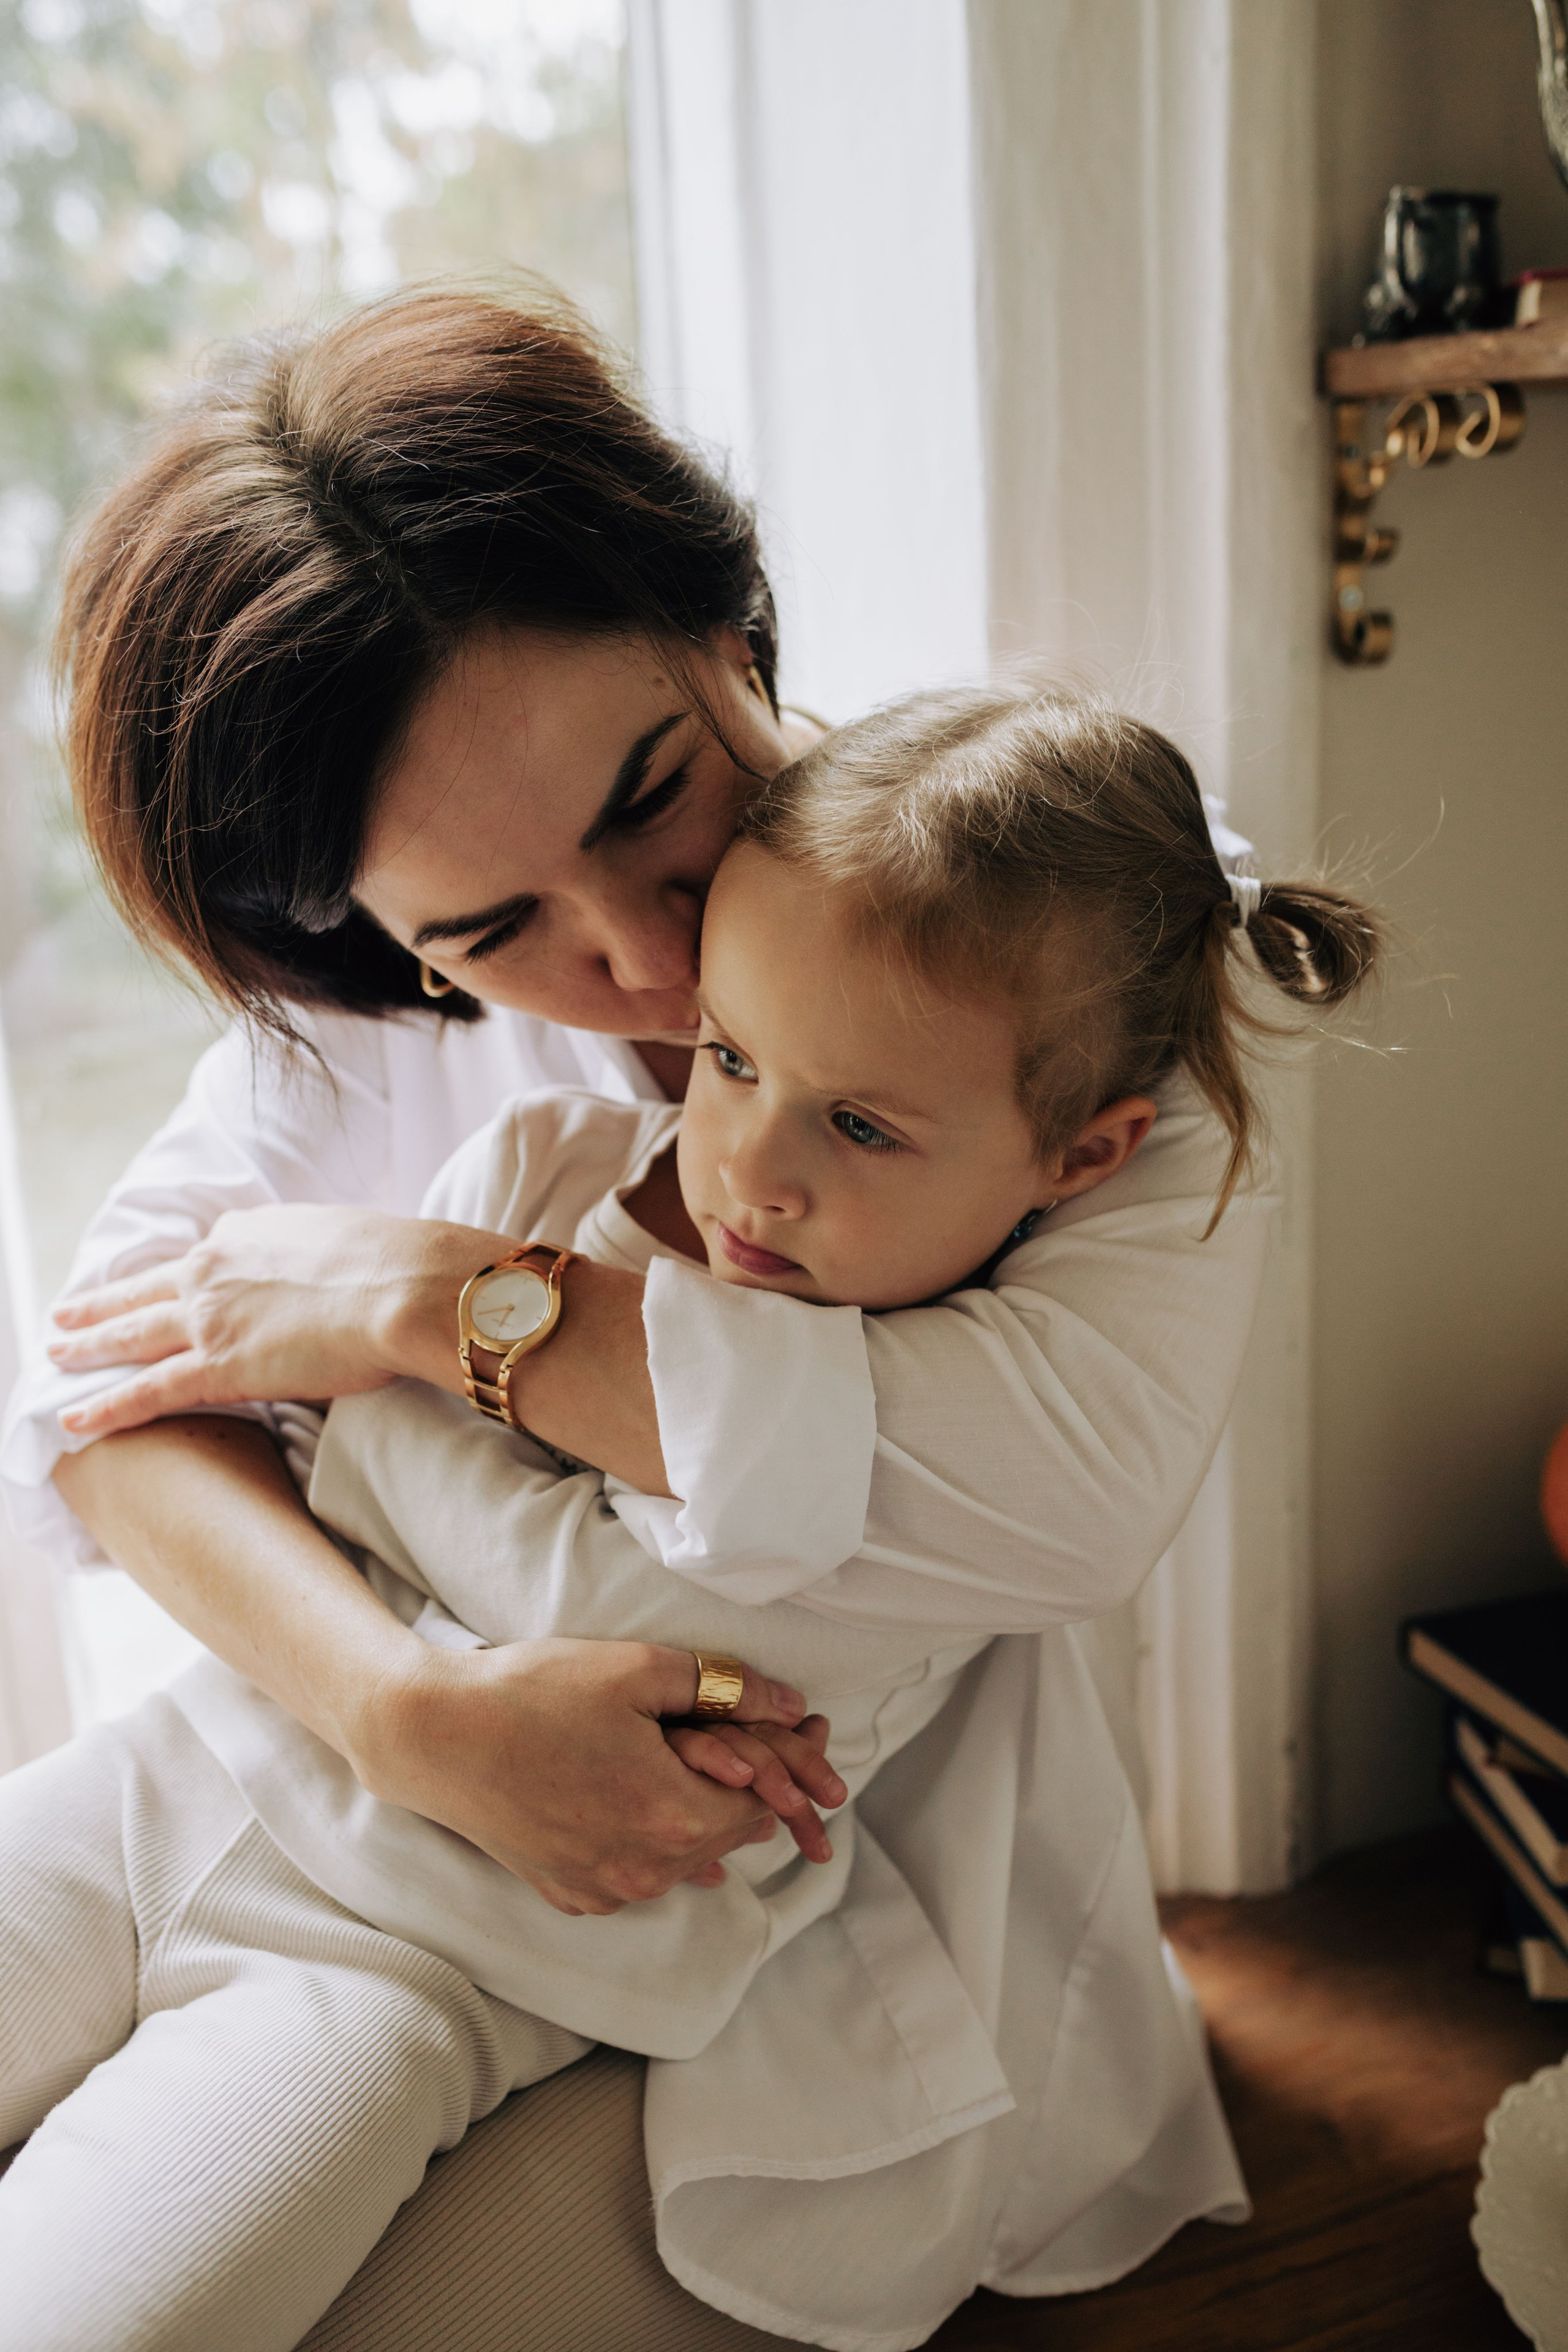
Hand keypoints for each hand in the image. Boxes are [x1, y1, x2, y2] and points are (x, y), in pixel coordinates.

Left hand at [47, 1206, 491, 1438]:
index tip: (165, 1284)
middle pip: (144, 1290)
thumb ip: (319, 1255)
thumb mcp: (346, 1237)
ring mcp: (209, 1317)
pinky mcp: (217, 1366)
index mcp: (247, 1232)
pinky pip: (146, 1391)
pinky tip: (74, 1419)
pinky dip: (105, 1406)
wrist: (403, 1286)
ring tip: (56, 1354)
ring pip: (131, 1335)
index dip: (180, 1273)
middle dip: (102, 1304)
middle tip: (67, 1312)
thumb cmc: (397, 1261)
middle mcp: (214, 1267)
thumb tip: (332, 1273)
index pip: (201, 1256)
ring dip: (87, 1347)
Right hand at [357, 1635, 816, 1916]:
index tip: (807, 1730)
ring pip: (684, 1857)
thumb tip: (793, 1703)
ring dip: (699, 1815)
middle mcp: (643, 1870)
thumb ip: (726, 1687)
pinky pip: (637, 1872)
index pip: (761, 1803)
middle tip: (756, 1739)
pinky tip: (647, 1802)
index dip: (789, 1763)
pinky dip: (653, 1840)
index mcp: (672, 1819)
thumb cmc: (534, 1693)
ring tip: (702, 1765)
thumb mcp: (638, 1670)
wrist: (435, 1735)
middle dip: (747, 1788)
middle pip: (726, 1834)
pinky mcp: (568, 1890)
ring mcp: (602, 1889)